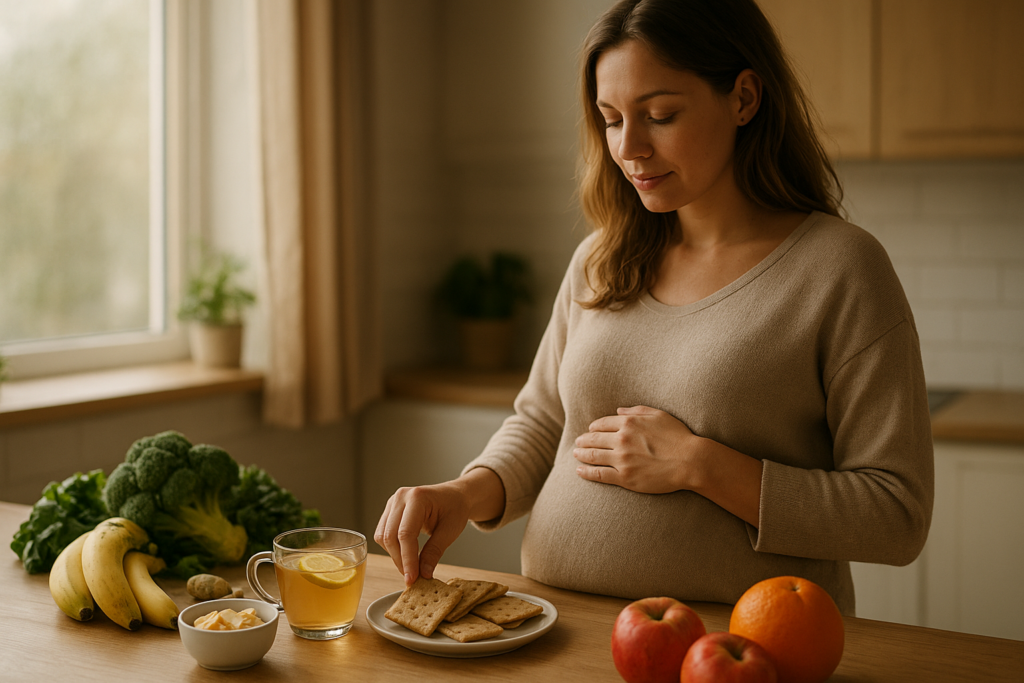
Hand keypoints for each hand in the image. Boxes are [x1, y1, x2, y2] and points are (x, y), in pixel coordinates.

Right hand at [373, 468, 505, 584]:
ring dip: (395, 555)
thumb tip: (423, 574)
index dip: (407, 559)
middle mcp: (401, 497)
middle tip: (412, 578)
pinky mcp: (390, 510)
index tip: (412, 579)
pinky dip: (393, 548)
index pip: (405, 534)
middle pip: (390, 536)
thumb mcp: (451, 530)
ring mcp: (393, 502)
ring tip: (411, 567)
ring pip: (383, 536)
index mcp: (418, 497)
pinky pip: (383, 533)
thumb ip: (435, 551)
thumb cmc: (455, 508)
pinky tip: (406, 555)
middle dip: (400, 560)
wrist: (454, 495)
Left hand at [573, 405, 700, 493]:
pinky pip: (600, 474)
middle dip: (583, 440)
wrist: (690, 461)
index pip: (602, 424)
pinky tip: (579, 471)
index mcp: (629, 422)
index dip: (593, 427)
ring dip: (581, 454)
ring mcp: (622, 459)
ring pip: (593, 456)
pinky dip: (587, 472)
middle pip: (594, 439)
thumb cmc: (678, 436)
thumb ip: (636, 410)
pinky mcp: (625, 477)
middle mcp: (622, 439)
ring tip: (576, 454)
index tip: (590, 430)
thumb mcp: (659, 415)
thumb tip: (618, 409)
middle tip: (578, 443)